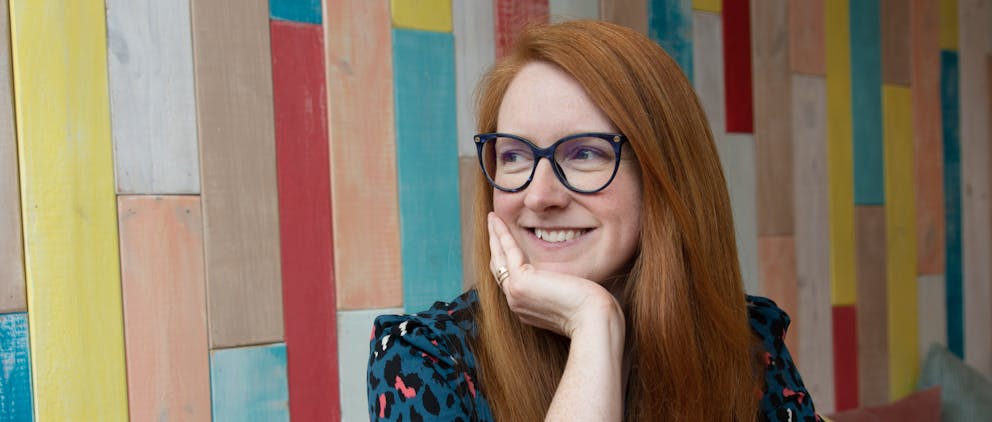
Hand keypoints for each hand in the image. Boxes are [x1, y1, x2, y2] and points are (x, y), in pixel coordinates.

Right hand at [487, 213, 623, 337]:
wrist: (593, 321)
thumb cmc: (592, 310)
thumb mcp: (572, 297)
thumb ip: (561, 288)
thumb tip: (567, 280)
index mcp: (528, 308)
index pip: (511, 279)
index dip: (507, 259)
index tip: (507, 242)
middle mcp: (517, 302)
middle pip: (500, 268)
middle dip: (496, 245)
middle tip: (493, 225)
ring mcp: (516, 294)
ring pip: (499, 259)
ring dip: (494, 236)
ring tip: (492, 218)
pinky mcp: (520, 283)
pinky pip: (508, 251)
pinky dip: (501, 233)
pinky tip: (497, 219)